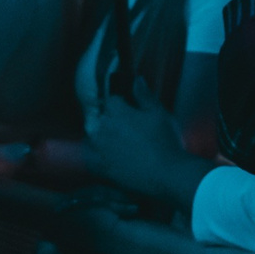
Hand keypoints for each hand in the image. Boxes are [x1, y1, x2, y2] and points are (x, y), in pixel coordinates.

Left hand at [84, 78, 209, 202]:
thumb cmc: (165, 141)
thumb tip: (136, 79)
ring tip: (116, 141)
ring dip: (100, 136)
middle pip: (99, 118)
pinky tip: (101, 155)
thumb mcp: (159, 113)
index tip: (129, 107)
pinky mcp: (100, 167)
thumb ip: (145, 96)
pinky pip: (88, 158)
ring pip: (92, 137)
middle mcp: (103, 128)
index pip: (111, 100)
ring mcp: (99, 149)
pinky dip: (92, 155)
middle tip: (127, 127)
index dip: (121, 103)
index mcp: (117, 112)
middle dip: (110, 119)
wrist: (166, 173)